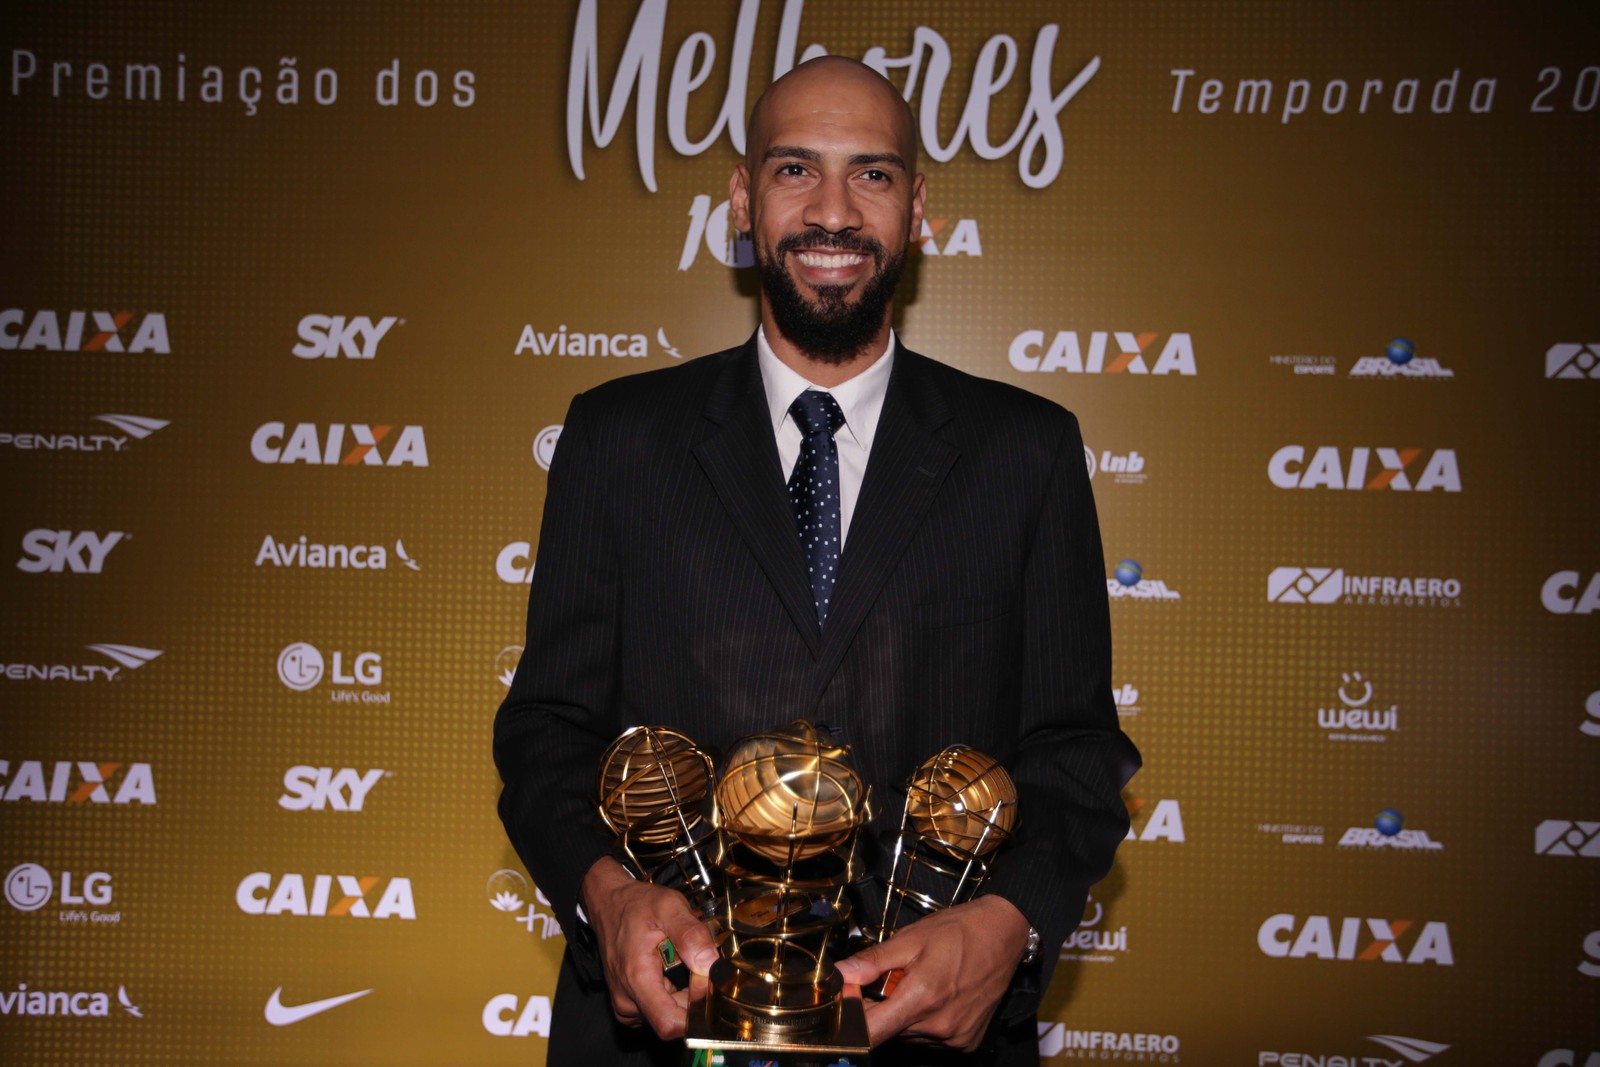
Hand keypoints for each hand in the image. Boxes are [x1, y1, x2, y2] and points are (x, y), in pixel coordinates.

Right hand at [578, 857, 719, 1038]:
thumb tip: (710, 964)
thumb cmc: (637, 904)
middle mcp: (627, 999)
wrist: (610, 902)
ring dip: (683, 996)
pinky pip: (658, 1011)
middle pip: (673, 1020)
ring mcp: (625, 1005)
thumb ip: (691, 935)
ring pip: (667, 1016)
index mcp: (637, 979)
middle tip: (697, 964)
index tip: (707, 985)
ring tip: (681, 963)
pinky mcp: (628, 1004)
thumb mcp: (669, 907)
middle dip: (693, 998)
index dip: (696, 1012)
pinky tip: (671, 971)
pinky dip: (672, 997)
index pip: (669, 1023)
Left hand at [834, 895, 1031, 1050]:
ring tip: (919, 983)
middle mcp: (939, 1026)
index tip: (850, 997)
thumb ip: (874, 962)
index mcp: (922, 998)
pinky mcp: (966, 1042)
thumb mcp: (910, 939)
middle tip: (893, 978)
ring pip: (908, 1034)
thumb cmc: (959, 932)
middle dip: (881, 1007)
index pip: (871, 1033)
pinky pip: (931, 1038)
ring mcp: (955, 1037)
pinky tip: (936, 995)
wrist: (1004, 933)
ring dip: (903, 1014)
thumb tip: (842, 974)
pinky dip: (925, 1020)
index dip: (853, 1018)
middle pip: (889, 1031)